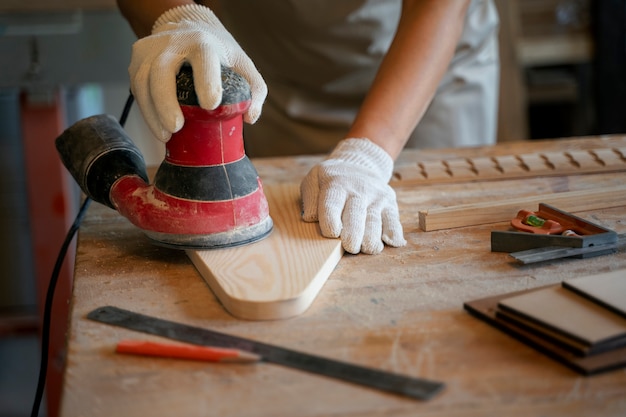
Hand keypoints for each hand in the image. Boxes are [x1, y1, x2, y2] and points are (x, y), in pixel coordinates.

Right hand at [128, 4, 266, 140]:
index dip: (206, 81)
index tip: (211, 106)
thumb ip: (254, 90)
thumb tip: (250, 117)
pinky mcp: (137, 59)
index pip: (203, 59)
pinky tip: (157, 125)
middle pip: (161, 71)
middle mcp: (174, 42)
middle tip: (176, 128)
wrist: (189, 27)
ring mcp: (151, 49)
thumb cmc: (218, 53)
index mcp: (203, 43)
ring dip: (152, 112)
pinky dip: (146, 110)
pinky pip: (136, 87)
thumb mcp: (242, 65)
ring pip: (143, 81)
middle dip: (166, 102)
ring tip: (165, 135)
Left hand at [300, 138, 405, 254]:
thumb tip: (311, 218)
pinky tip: (387, 242)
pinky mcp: (390, 203)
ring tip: (365, 248)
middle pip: (356, 219)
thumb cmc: (332, 180)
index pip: (332, 207)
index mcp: (336, 185)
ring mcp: (377, 197)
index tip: (332, 234)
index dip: (331, 225)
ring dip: (370, 242)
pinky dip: (392, 236)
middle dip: (352, 239)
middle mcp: (359, 190)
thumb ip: (310, 199)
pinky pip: (394, 223)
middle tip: (350, 247)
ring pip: (375, 225)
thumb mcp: (313, 180)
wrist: (360, 164)